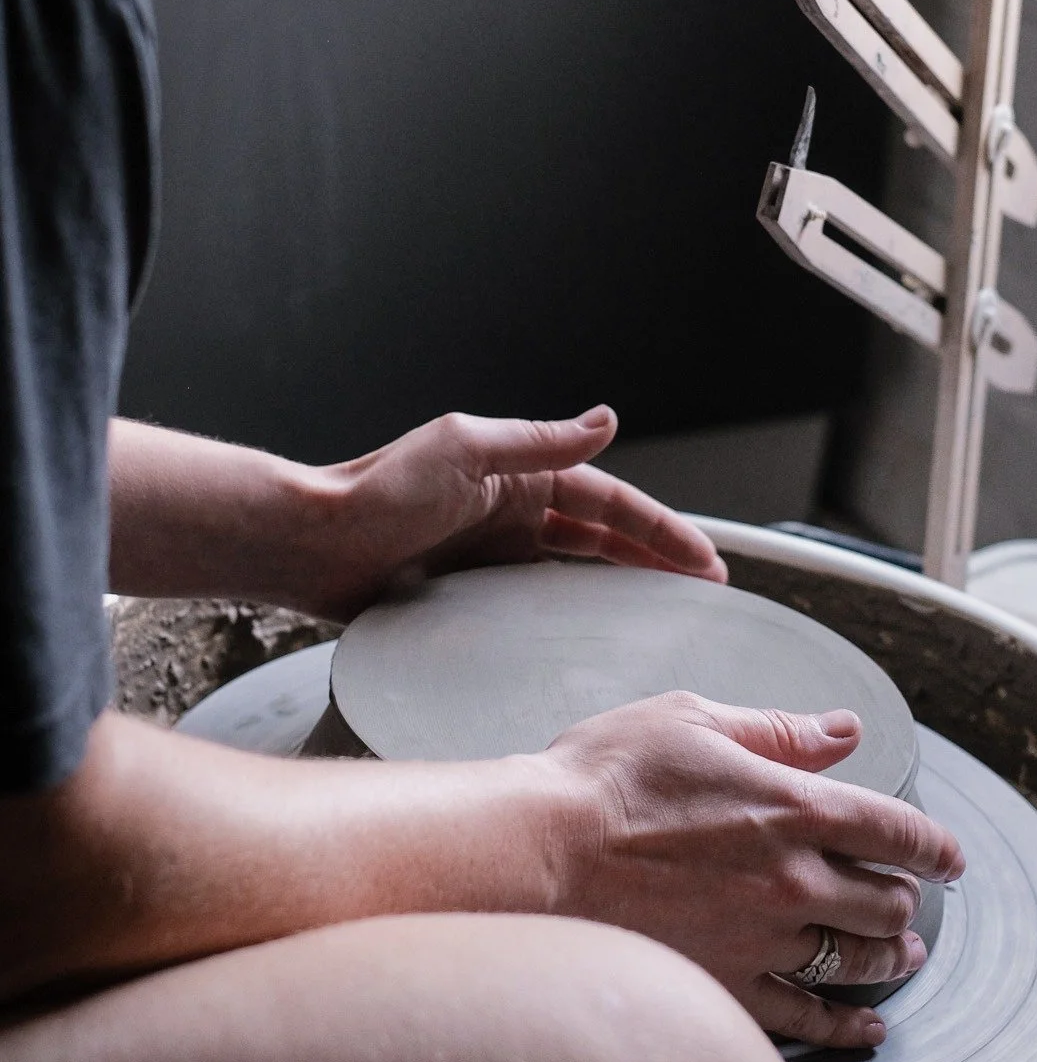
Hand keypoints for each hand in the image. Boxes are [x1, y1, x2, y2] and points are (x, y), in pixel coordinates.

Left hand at [301, 405, 724, 618]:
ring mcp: (490, 553)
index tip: (704, 557)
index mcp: (518, 474)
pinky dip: (568, 618)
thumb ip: (537, 442)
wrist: (308, 542)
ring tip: (663, 615)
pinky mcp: (465, 591)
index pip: (609, 503)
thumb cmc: (374, 490)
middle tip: (705, 589)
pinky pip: (532, 606)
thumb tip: (606, 419)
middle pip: (602, 538)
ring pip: (574, 573)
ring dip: (620, 587)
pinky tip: (587, 642)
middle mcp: (510, 510)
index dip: (661, 530)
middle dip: (656, 559)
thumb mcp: (464, 450)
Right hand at [543, 691, 964, 1048]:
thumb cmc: (609, 778)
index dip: (933, 843)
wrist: (545, 854)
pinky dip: (848, 1024)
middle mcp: (793, 880)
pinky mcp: (728, 987)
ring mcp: (763, 941)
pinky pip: (808, 1017)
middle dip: (908, 899)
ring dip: (890, 957)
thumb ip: (779, 730)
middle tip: (912, 899)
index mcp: (792, 806)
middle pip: (885, 900)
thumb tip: (842, 730)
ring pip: (857, 959)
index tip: (949, 855)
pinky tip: (866, 1028)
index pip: (893, 829)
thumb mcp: (696, 719)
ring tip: (902, 957)